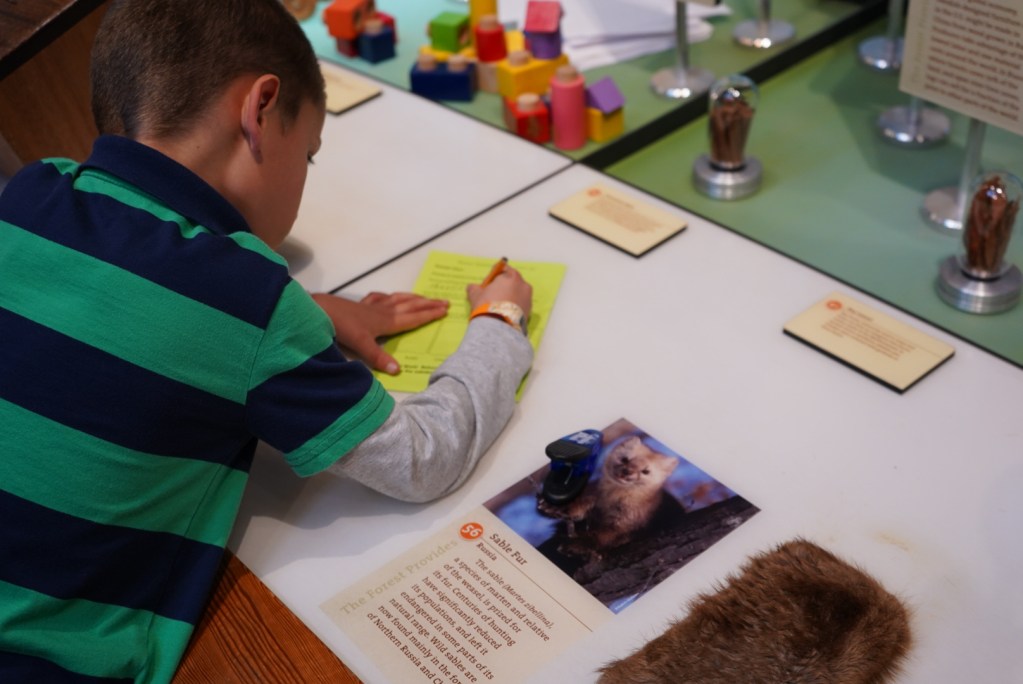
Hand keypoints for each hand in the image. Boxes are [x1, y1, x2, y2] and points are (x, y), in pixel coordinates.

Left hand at [311, 292, 448, 374]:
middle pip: (410, 306)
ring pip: (397, 300)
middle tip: (444, 301)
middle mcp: (383, 312)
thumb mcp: (361, 344)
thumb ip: (378, 358)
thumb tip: (397, 371)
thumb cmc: (341, 326)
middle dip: (427, 304)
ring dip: (412, 298)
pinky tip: (387, 297)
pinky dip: (387, 297)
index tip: (445, 309)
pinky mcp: (359, 306)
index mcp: (387, 322)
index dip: (430, 314)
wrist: (319, 310)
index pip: (413, 318)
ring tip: (423, 297)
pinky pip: (379, 298)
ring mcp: (371, 307)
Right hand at [466, 264, 532, 319]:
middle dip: (502, 288)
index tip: (487, 285)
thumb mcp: (476, 295)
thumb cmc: (487, 305)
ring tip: (497, 307)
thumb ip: (474, 288)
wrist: (499, 327)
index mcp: (511, 276)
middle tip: (491, 297)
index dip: (492, 276)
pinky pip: (519, 305)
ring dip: (508, 298)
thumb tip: (472, 287)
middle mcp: (523, 285)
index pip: (502, 269)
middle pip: (510, 282)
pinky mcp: (529, 311)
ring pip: (516, 294)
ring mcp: (528, 298)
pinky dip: (512, 307)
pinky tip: (504, 314)